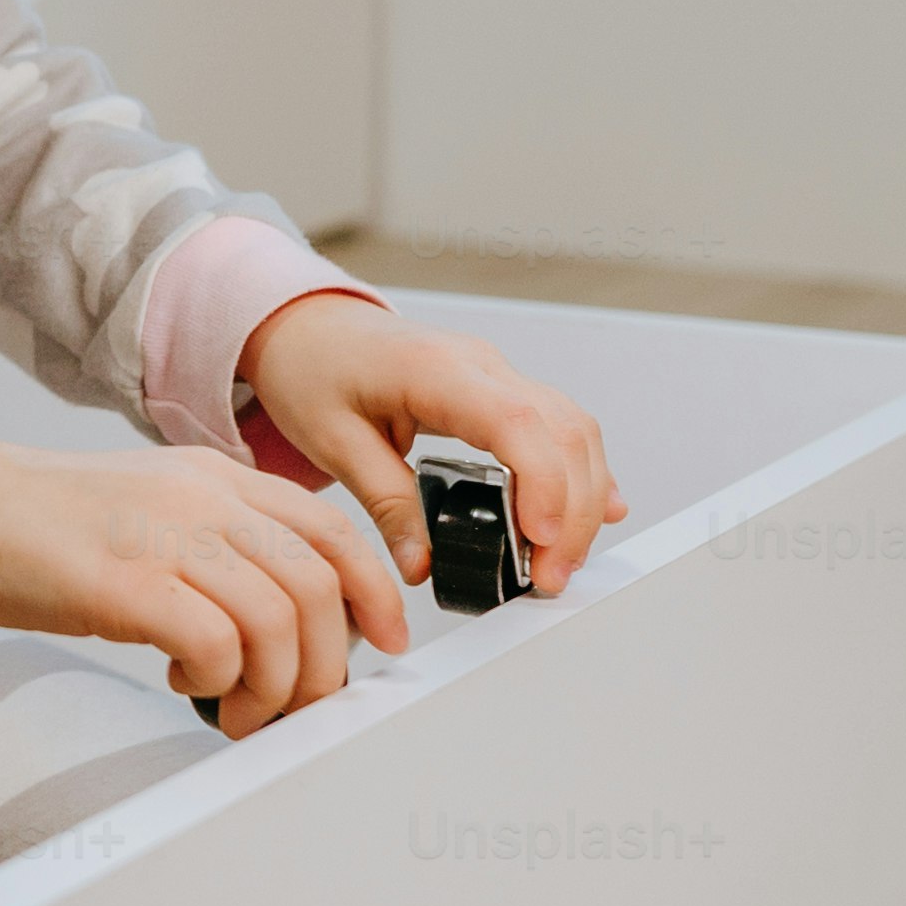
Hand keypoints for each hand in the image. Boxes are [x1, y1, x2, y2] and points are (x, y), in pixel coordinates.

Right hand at [0, 424, 411, 733]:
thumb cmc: (43, 524)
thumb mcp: (153, 509)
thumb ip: (217, 543)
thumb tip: (278, 619)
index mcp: (216, 478)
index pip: (333, 530)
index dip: (375, 594)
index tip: (385, 643)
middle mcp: (201, 497)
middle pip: (318, 586)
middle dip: (323, 666)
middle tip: (293, 706)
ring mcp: (162, 535)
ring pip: (276, 619)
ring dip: (272, 687)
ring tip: (237, 709)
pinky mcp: (120, 582)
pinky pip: (213, 640)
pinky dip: (218, 680)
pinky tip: (186, 683)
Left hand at [239, 296, 626, 594]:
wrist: (309, 327)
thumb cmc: (314, 369)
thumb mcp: (333, 442)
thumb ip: (386, 503)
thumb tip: (423, 565)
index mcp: (435, 369)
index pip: (516, 422)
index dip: (544, 484)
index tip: (540, 542)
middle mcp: (480, 363)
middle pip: (563, 431)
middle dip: (571, 512)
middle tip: (549, 577)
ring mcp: (498, 373)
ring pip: (573, 429)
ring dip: (581, 498)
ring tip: (559, 562)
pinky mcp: (502, 390)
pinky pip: (561, 426)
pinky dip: (581, 472)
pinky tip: (596, 512)